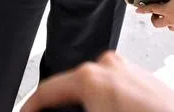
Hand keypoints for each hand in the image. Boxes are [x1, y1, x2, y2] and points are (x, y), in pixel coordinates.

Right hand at [20, 51, 173, 111]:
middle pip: (69, 87)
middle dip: (60, 107)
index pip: (46, 91)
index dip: (31, 107)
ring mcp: (127, 69)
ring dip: (83, 104)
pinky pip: (112, 88)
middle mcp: (107, 65)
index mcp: (91, 75)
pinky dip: (102, 101)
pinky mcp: (142, 78)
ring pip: (92, 87)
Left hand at [136, 0, 173, 31]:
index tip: (137, 10)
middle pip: (157, 23)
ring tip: (168, 16)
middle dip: (154, 19)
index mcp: (166, 10)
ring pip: (167, 27)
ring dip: (166, 22)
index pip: (151, 9)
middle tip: (155, 14)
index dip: (143, 9)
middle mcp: (170, 20)